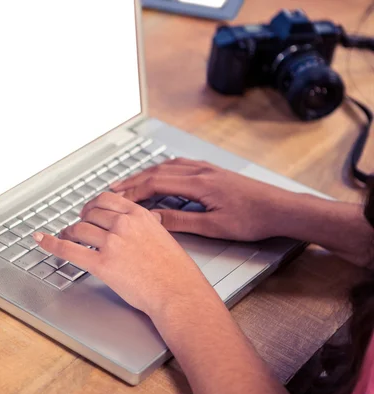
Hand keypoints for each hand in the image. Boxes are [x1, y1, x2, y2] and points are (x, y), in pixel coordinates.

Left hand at [32, 192, 213, 316]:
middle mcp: (123, 224)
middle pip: (90, 213)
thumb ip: (143, 225)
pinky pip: (69, 250)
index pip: (106, 199)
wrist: (178, 292)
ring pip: (79, 229)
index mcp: (139, 215)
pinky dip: (51, 244)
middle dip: (81, 219)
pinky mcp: (102, 264)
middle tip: (78, 225)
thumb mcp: (162, 235)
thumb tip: (132, 222)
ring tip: (67, 236)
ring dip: (70, 232)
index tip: (88, 209)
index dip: (92, 204)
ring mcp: (111, 243)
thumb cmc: (174, 270)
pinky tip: (42, 240)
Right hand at [110, 158, 299, 241]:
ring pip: (167, 166)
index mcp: (198, 184)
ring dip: (146, 174)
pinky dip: (163, 170)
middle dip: (133, 181)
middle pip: (157, 172)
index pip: (155, 184)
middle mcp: (200, 171)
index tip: (116, 199)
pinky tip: (161, 174)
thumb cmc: (252, 219)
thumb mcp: (214, 226)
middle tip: (113, 189)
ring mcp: (207, 169)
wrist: (280, 208)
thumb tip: (153, 219)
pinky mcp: (213, 171)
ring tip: (131, 183)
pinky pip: (180, 165)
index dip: (133, 191)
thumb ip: (180, 221)